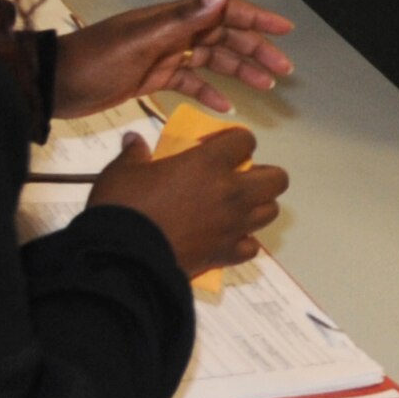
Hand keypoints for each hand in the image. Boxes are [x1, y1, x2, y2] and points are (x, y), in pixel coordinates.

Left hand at [52, 0, 293, 116]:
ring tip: (266, 88)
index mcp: (172, 18)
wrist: (54, 85)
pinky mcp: (152, 77)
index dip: (256, 18)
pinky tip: (225, 107)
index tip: (285, 29)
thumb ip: (183, 17)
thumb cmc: (95, 61)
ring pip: (211, 60)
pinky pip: (189, 82)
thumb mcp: (141, 40)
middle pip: (224, 37)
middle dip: (256, 50)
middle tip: (283, 70)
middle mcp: (172, 32)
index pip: (224, 12)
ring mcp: (163, 55)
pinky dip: (208, 92)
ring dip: (239, 71)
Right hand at [90, 126, 287, 277]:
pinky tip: (227, 237)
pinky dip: (244, 241)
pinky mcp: (226, 254)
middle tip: (237, 177)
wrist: (122, 257)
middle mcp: (231, 192)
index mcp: (209, 163)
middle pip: (276, 179)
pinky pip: (251, 247)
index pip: (245, 140)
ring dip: (257, 206)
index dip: (234, 141)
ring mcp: (233, 225)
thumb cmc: (124, 207)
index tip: (216, 147)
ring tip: (235, 206)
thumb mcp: (124, 172)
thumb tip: (133, 141)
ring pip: (270, 212)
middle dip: (262, 174)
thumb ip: (135, 153)